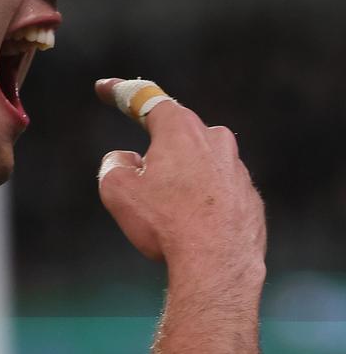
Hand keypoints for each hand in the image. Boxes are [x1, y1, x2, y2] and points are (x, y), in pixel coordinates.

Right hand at [94, 77, 264, 274]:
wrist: (217, 265)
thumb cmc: (166, 223)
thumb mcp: (118, 191)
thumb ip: (114, 164)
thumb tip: (127, 159)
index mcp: (180, 130)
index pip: (146, 99)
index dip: (120, 92)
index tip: (104, 89)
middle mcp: (215, 141)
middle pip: (176, 136)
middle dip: (156, 152)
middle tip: (139, 179)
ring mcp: (237, 170)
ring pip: (199, 167)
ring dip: (181, 182)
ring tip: (168, 218)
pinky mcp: (249, 198)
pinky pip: (217, 194)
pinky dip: (202, 204)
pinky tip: (190, 230)